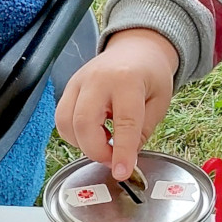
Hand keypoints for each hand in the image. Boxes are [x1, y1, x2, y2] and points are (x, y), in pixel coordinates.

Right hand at [55, 29, 179, 178]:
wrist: (136, 48)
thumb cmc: (150, 75)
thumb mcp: (159, 102)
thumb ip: (143, 131)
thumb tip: (125, 159)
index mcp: (128, 80)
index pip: (124, 122)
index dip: (122, 151)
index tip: (122, 172)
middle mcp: (98, 79)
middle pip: (83, 122)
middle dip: (96, 151)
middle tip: (113, 160)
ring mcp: (79, 81)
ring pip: (66, 123)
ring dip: (83, 144)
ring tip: (105, 143)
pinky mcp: (69, 87)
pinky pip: (61, 118)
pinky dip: (75, 135)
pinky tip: (94, 133)